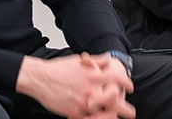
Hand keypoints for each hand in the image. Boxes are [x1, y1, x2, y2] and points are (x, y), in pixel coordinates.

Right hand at [16, 53, 135, 118]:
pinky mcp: (74, 111)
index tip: (130, 88)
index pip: (117, 79)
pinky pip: (88, 118)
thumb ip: (96, 61)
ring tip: (117, 118)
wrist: (40, 78)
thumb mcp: (80, 61)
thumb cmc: (59, 69)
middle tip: (130, 112)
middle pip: (114, 101)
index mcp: (93, 75)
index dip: (126, 84)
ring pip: (103, 114)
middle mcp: (90, 89)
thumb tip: (108, 59)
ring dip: (112, 116)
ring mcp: (82, 102)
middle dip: (124, 108)